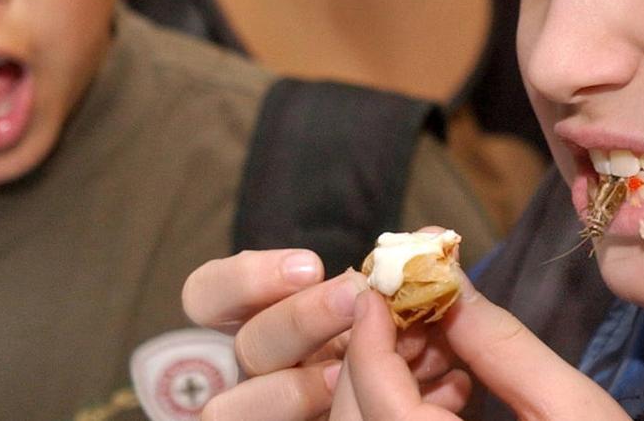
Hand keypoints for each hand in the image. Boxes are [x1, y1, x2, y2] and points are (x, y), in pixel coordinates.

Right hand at [183, 242, 469, 420]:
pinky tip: (386, 411)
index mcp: (273, 321)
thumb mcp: (411, 312)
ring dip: (289, 390)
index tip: (310, 267)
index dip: (245, 278)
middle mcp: (263, 368)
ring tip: (345, 377)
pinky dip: (323, 417)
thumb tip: (430, 240)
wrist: (434, 404)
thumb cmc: (417, 352)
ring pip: (227, 407)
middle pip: (244, 345)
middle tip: (350, 302)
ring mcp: (270, 407)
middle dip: (297, 320)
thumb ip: (410, 279)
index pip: (209, 295)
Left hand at [329, 274, 629, 419]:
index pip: (379, 401)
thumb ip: (501, 345)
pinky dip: (406, 409)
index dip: (370, 336)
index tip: (380, 282)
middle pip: (357, 414)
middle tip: (412, 299)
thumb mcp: (571, 407)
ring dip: (391, 377)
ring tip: (444, 339)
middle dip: (376, 349)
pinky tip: (457, 386)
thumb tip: (449, 280)